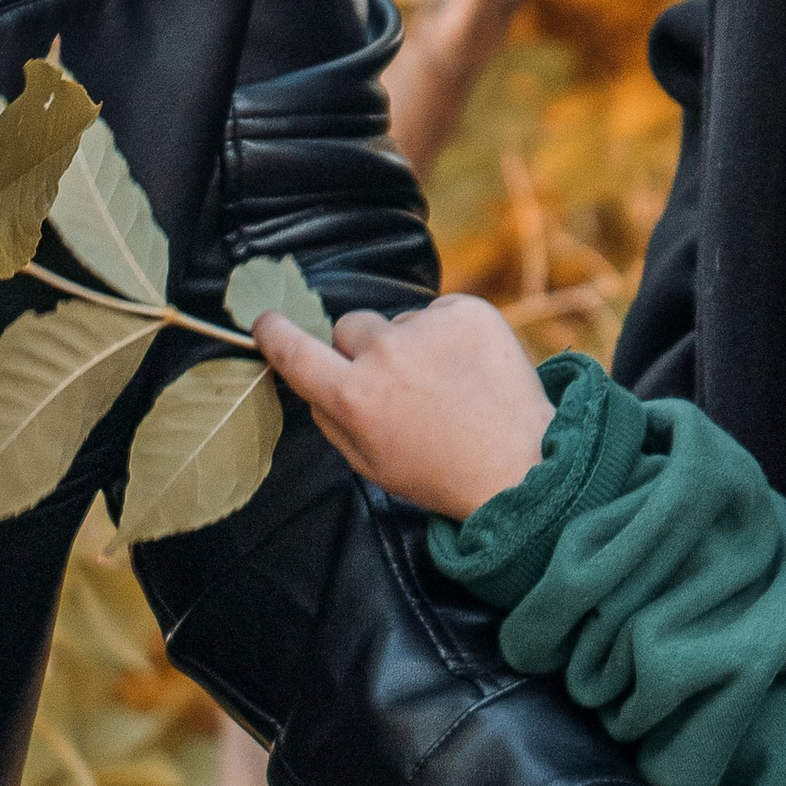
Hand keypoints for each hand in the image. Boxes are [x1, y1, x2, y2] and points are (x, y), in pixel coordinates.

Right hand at [255, 296, 553, 519]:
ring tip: (447, 385)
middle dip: (364, 349)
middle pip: (350, 327)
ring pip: (399, 322)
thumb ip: (330, 418)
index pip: (294, 351)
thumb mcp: (369, 463)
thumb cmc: (440, 473)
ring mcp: (428, 327)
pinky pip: (439, 312)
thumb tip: (312, 379)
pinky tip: (469, 370)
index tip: (266, 321)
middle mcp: (385, 355)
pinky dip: (449, 335)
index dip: (274, 333)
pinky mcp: (468, 312)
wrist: (519, 466)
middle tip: (400, 386)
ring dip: (413, 344)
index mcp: (354, 397)